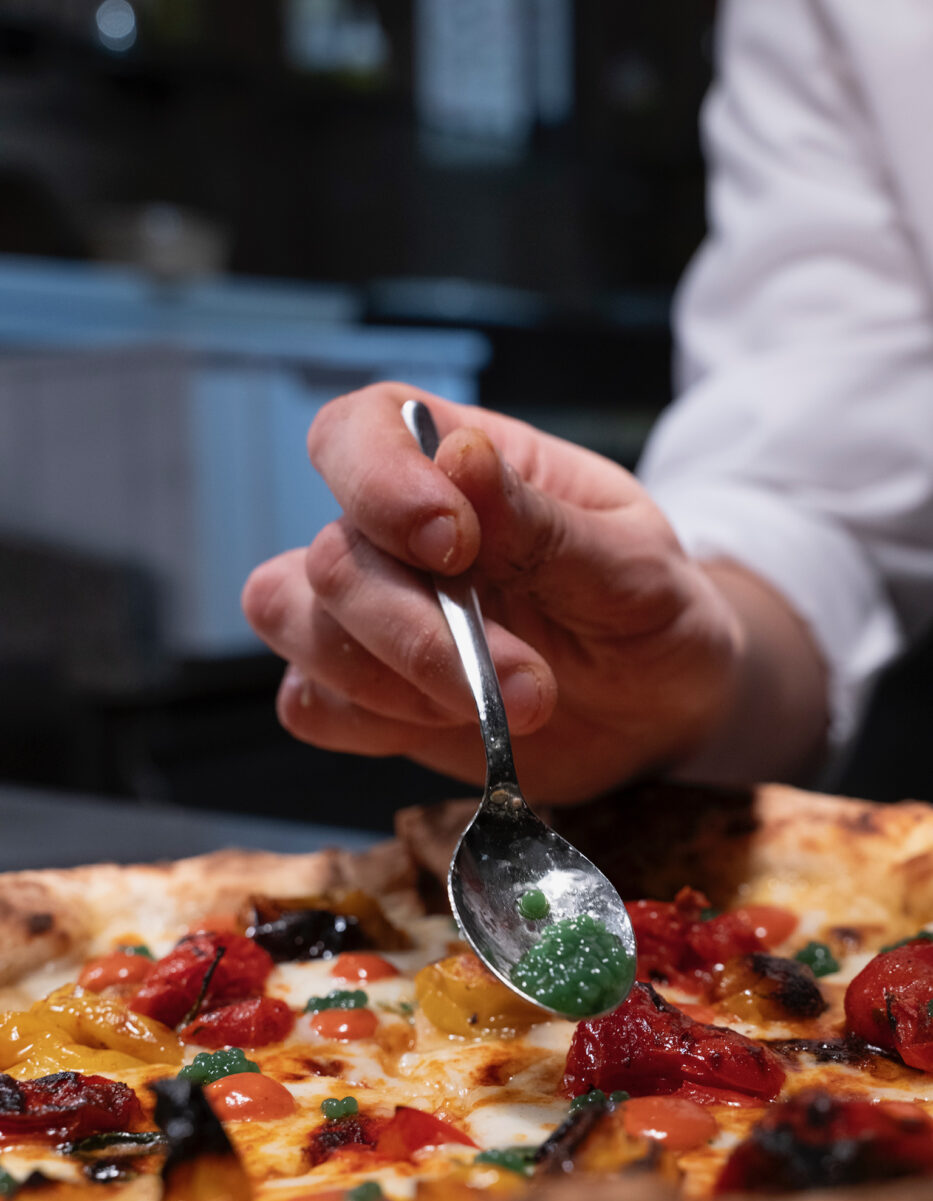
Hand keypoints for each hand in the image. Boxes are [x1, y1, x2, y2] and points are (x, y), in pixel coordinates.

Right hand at [242, 383, 825, 802]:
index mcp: (460, 468)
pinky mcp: (363, 697)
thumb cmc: (651, 615)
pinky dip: (367, 723)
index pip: (360, 431)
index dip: (378, 480)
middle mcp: (394, 536)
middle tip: (528, 684)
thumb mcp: (632, 564)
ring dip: (392, 680)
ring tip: (500, 710)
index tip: (452, 543)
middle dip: (420, 632)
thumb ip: (545, 522)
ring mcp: (370, 617)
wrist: (660, 713)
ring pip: (295, 624)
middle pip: (333, 558)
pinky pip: (308, 704)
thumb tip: (459, 455)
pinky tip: (449, 727)